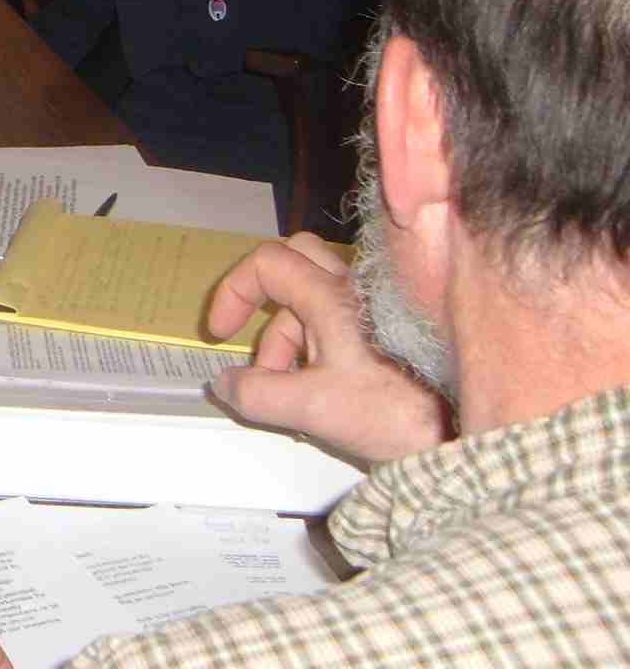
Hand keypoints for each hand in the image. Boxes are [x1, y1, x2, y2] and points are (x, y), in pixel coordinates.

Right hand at [206, 232, 449, 464]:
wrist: (475, 435)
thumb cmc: (399, 412)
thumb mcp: (315, 410)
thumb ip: (258, 395)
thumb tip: (224, 384)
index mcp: (332, 297)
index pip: (266, 263)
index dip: (234, 292)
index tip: (222, 333)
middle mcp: (357, 289)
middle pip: (295, 262)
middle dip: (267, 308)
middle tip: (265, 358)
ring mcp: (382, 307)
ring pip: (320, 295)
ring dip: (295, 336)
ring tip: (298, 390)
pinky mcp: (400, 329)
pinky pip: (346, 316)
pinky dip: (324, 343)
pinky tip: (332, 390)